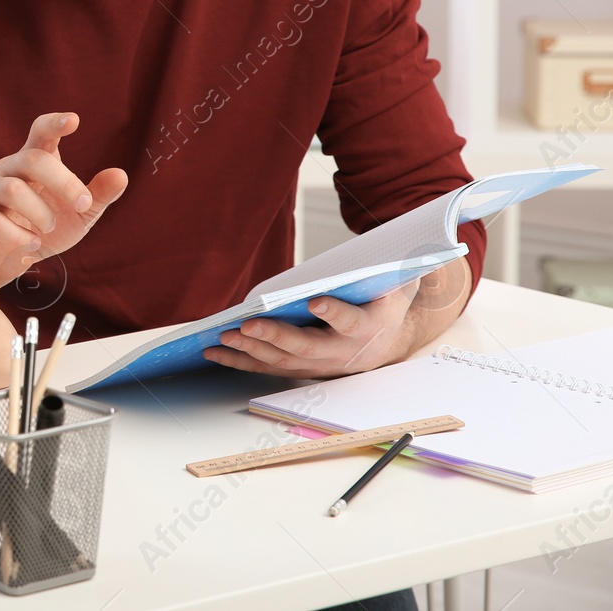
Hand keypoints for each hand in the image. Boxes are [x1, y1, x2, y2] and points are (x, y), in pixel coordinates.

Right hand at [0, 112, 127, 294]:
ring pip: (12, 189)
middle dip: (63, 182)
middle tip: (82, 204)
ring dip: (39, 213)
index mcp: (35, 162)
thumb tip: (121, 175)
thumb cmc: (45, 230)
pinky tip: (31, 245)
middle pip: (32, 159)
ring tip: (48, 230)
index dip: (54, 124)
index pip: (41, 133)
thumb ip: (97, 195)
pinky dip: (17, 235)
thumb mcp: (78, 216)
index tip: (73, 121)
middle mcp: (9, 169)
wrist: (8, 260)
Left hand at [204, 284, 419, 378]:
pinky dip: (240, 361)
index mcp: (367, 328)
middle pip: (306, 347)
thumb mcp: (397, 283)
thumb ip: (394, 267)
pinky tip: (215, 353)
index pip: (351, 321)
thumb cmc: (386, 303)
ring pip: (283, 360)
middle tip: (247, 325)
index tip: (316, 303)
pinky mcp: (302, 368)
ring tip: (224, 336)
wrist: (390, 342)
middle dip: (275, 336)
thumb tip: (395, 243)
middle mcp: (343, 352)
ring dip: (251, 349)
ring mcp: (321, 364)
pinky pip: (268, 367)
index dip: (334, 313)